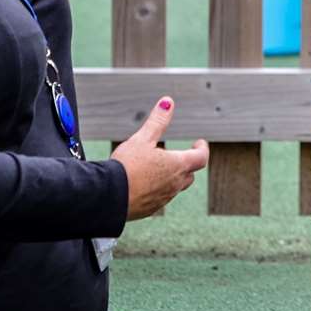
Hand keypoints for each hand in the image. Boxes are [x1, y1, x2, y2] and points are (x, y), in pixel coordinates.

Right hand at [109, 97, 209, 220]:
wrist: (108, 197)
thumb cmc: (127, 166)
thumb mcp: (142, 139)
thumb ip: (157, 121)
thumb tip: (168, 102)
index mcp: (177, 165)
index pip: (201, 158)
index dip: (202, 149)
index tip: (199, 143)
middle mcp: (175, 184)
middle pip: (190, 174)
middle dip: (187, 164)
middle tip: (180, 155)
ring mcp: (164, 199)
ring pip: (175, 187)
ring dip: (172, 178)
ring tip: (160, 168)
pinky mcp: (151, 209)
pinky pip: (160, 198)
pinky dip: (158, 190)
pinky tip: (145, 185)